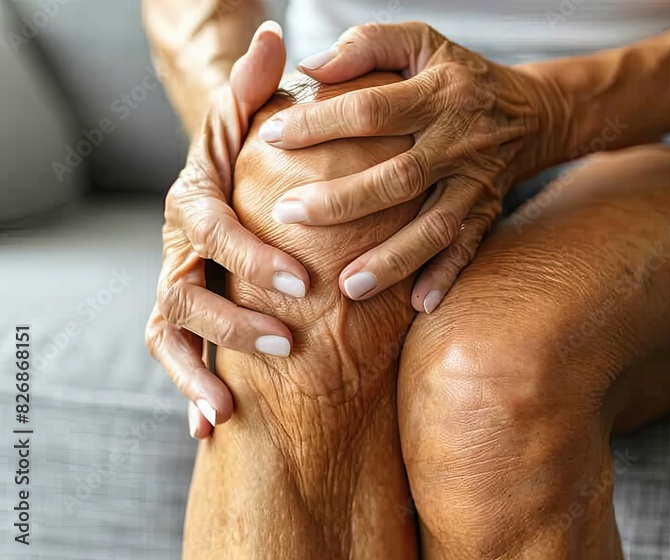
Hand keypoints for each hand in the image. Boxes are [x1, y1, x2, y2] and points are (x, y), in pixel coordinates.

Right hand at [145, 22, 309, 438]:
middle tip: (286, 341)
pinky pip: (176, 359)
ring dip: (199, 370)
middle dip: (232, 320)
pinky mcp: (182, 317)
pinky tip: (211, 430)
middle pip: (185, 291)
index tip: (301, 283)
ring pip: (171, 333)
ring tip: (232, 405)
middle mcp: (176, 249)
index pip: (212, 229)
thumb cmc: (242, 153)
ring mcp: (175, 286)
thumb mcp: (246, 118)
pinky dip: (189, 393)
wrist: (219, 183)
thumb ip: (257, 86)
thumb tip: (276, 38)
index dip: (251, 257)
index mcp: (193, 201)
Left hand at [260, 22, 569, 312]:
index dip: (319, 123)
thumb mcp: (419, 40)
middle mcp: (459, 141)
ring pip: (434, 226)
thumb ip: (366, 45)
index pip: (371, 110)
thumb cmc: (457, 73)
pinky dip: (445, 277)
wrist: (530, 112)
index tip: (271, 136)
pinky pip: (468, 249)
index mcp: (438, 93)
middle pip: (398, 177)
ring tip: (347, 286)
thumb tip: (309, 67)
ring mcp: (475, 183)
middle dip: (342, 201)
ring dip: (393, 259)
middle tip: (287, 215)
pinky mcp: (487, 212)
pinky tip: (417, 305)